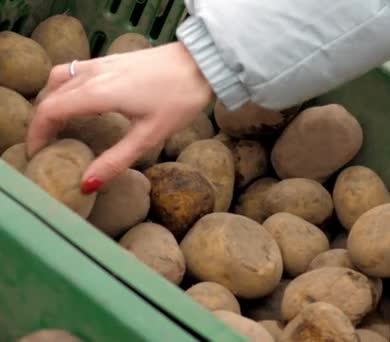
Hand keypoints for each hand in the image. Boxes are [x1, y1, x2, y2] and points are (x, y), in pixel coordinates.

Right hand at [27, 42, 212, 192]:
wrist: (200, 64)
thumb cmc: (179, 98)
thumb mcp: (149, 136)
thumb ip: (116, 160)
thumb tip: (87, 183)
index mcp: (97, 93)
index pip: (49, 110)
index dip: (36, 133)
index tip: (37, 154)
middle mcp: (93, 74)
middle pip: (50, 95)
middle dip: (41, 121)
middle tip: (46, 147)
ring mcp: (102, 63)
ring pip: (60, 79)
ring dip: (51, 101)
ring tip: (58, 126)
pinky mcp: (113, 60)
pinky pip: (76, 71)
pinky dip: (66, 88)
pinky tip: (81, 104)